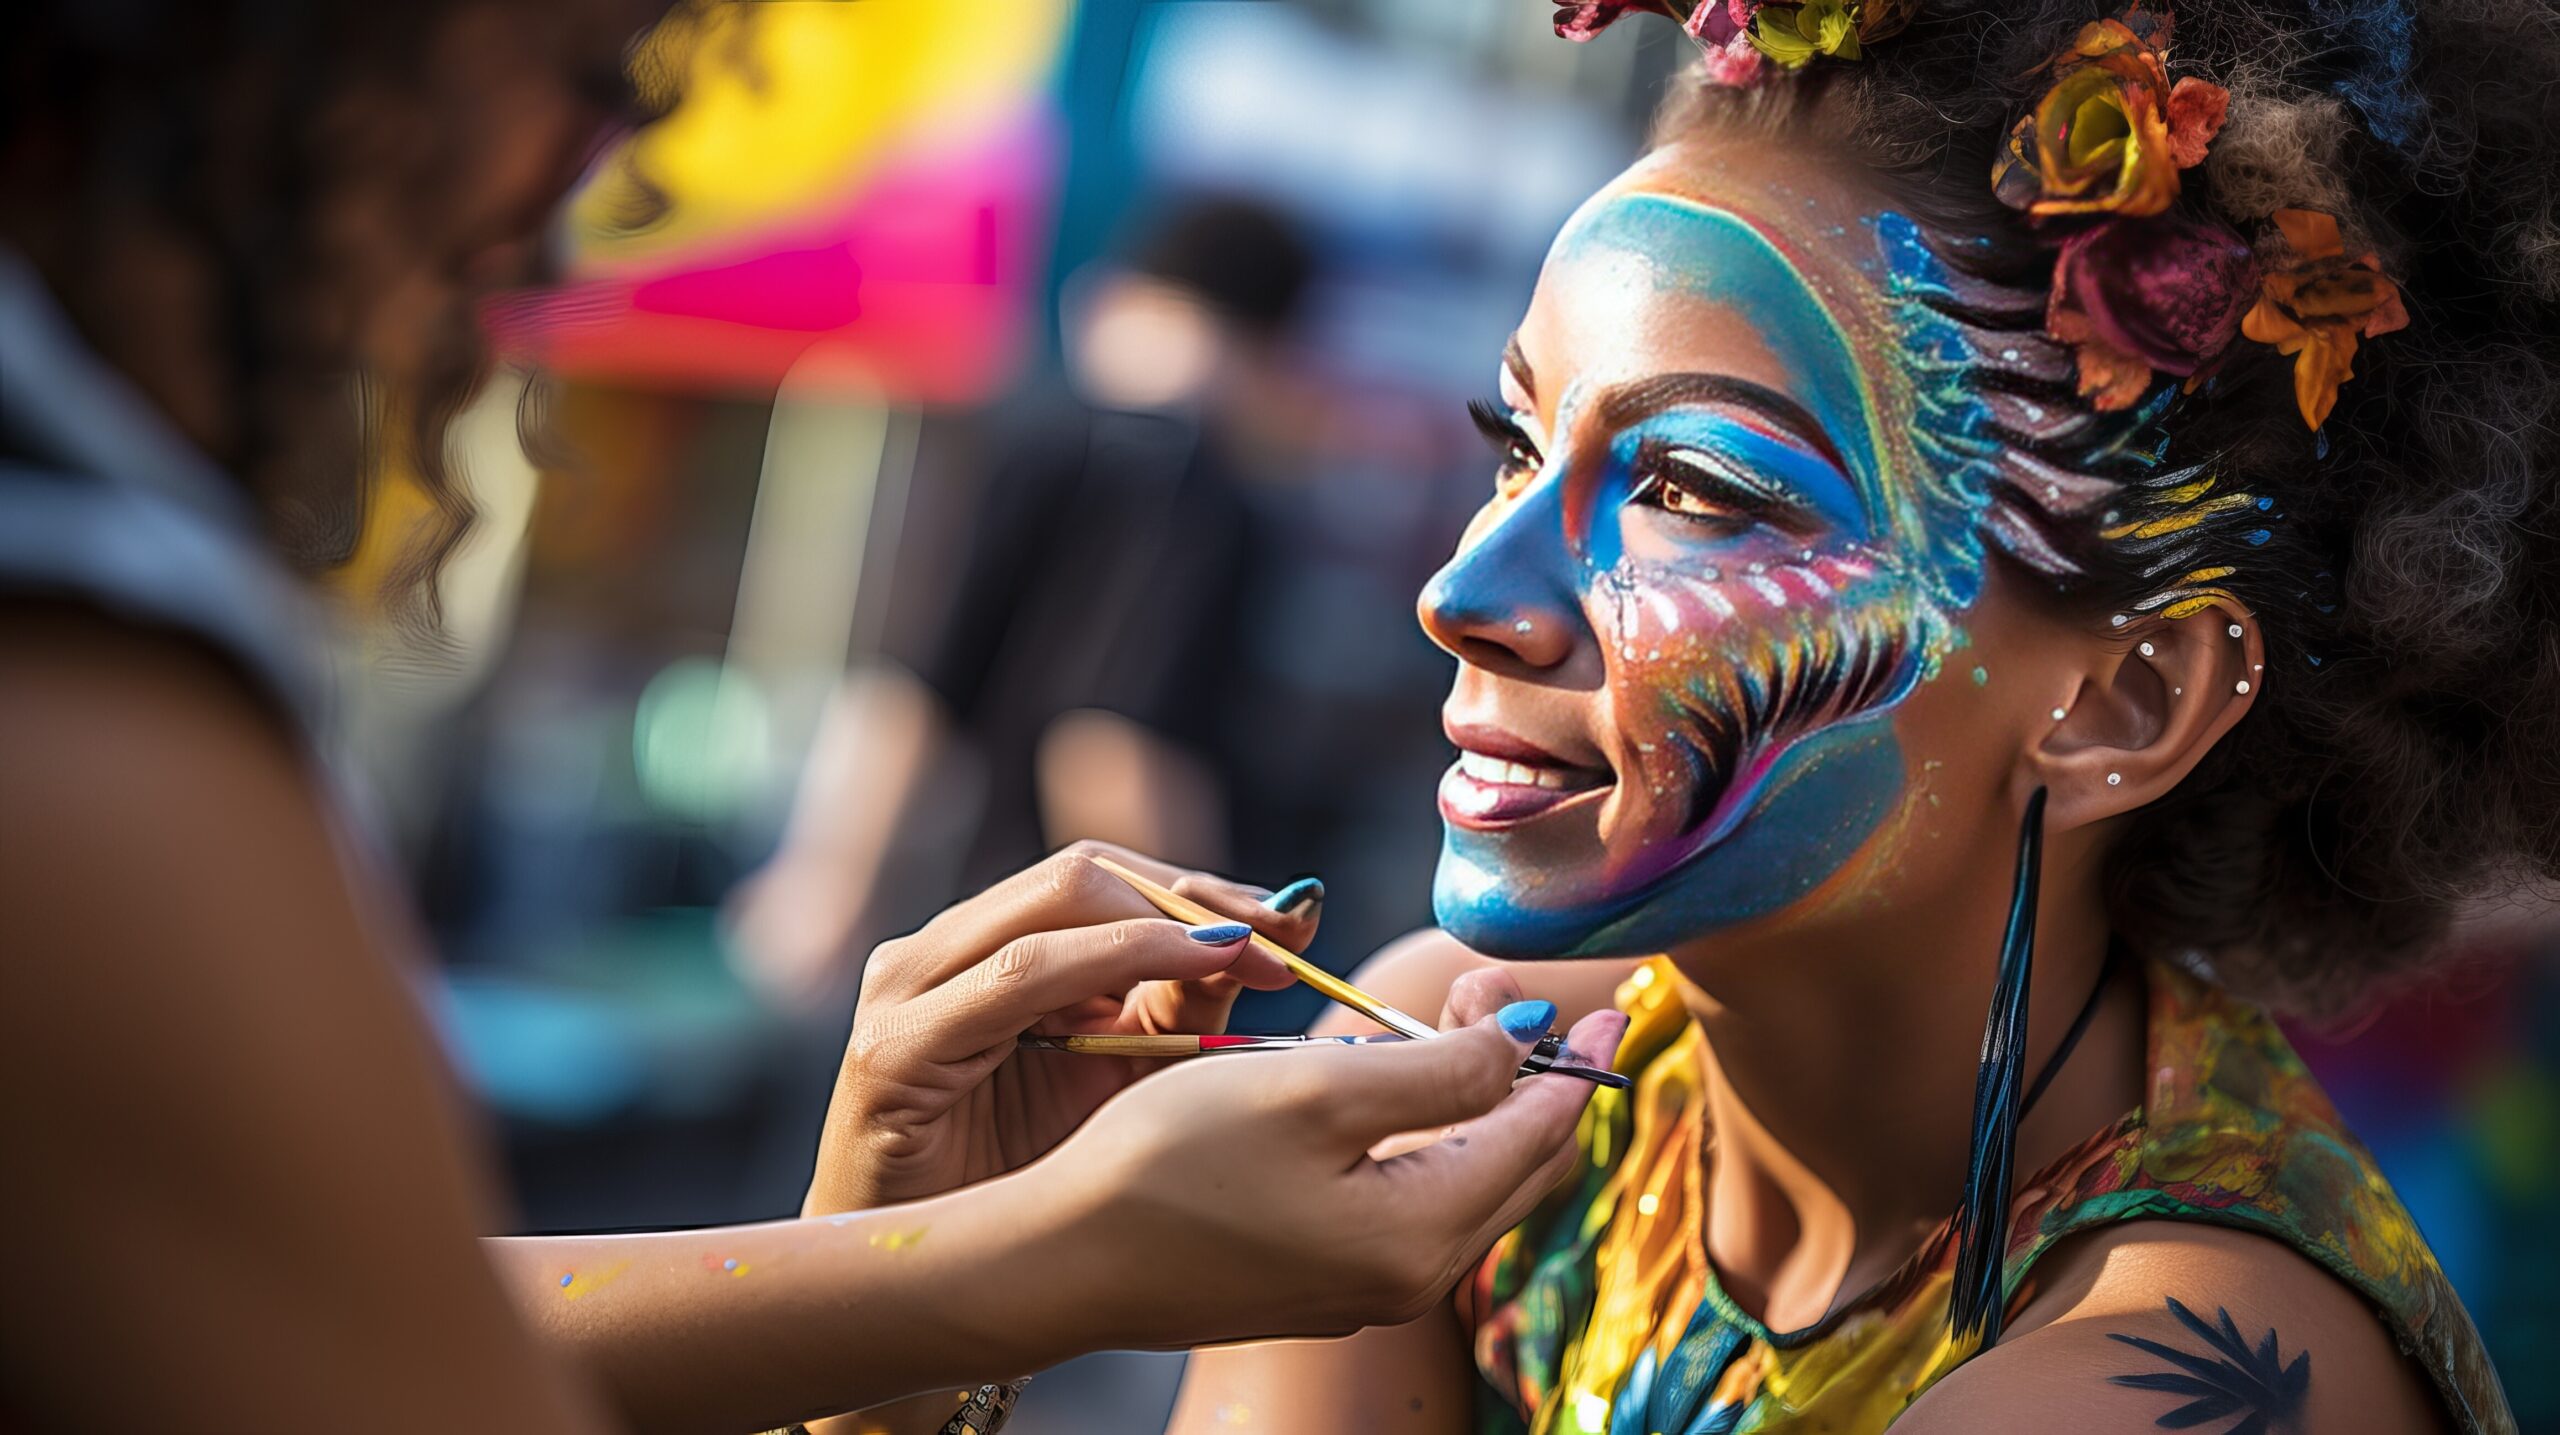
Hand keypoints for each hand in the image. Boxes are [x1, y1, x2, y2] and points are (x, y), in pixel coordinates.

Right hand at [806, 842, 1304, 1212]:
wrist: (941, 1295)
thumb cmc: (1037, 1195)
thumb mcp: (1132, 1087)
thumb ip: (1187, 1008)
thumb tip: (1273, 933)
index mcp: (997, 950)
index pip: (1110, 879)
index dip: (1207, 889)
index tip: (1297, 919)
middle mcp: (948, 951)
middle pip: (1087, 872)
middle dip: (1197, 897)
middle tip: (1286, 936)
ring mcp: (911, 989)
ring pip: (1058, 902)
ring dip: (1171, 921)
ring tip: (1252, 951)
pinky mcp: (895, 1048)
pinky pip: (1020, 977)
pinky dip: (1115, 959)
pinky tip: (1193, 972)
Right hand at [1036, 1000, 1630, 1349]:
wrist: (1058, 1260)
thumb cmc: (1173, 1164)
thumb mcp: (1317, 1091)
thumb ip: (1440, 1070)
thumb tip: (1526, 1037)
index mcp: (1421, 1233)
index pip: (1538, 1134)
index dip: (1576, 1059)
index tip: (1613, 1001)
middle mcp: (1405, 1277)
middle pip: (1512, 1167)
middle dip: (1527, 1073)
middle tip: (1503, 989)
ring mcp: (1357, 1288)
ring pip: (1458, 1184)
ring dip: (1471, 1102)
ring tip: (1451, 1023)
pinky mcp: (1311, 1283)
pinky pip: (1404, 1202)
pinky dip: (1420, 1138)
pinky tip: (1384, 1088)